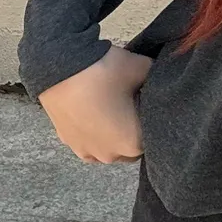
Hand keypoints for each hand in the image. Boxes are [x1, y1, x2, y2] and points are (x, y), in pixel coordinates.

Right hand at [38, 43, 151, 163]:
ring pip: (109, 147)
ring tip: (109, 104)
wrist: (60, 66)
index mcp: (133, 144)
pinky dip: (93, 130)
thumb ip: (158, 77)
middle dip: (133, 127)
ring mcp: (86, 151)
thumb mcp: (142, 67)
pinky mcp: (67, 141)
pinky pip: (89, 141)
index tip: (145, 97)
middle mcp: (110, 155)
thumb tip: (161, 78)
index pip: (154, 136)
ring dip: (113, 132)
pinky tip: (93, 108)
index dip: (152, 116)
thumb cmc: (105, 71)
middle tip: (129, 100)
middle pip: (132, 145)